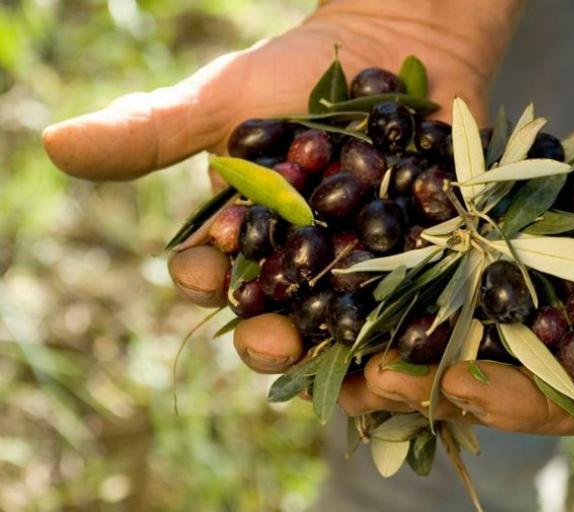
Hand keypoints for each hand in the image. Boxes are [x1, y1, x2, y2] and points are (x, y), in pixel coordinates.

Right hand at [43, 1, 519, 373]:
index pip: (212, 275)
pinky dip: (412, 331)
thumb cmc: (303, 72)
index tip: (205, 273)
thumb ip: (155, 131)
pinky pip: (414, 309)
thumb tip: (56, 142)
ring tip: (351, 371)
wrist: (397, 46)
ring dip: (344, 357)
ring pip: (345, 331)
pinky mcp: (419, 266)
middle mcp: (297, 266)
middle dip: (271, 339)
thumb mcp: (227, 100)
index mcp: (245, 239)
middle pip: (279, 322)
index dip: (204, 279)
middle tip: (275, 342)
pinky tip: (413, 347)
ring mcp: (360, 271)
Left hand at [344, 79, 573, 431]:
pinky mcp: (493, 258)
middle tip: (373, 377)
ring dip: (399, 340)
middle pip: (483, 376)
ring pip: (453, 331)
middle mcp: (549, 345)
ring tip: (346, 343)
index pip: (546, 401)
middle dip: (427, 380)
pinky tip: (364, 283)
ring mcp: (518, 301)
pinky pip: (448, 273)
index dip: (502, 399)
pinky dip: (409, 280)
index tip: (460, 388)